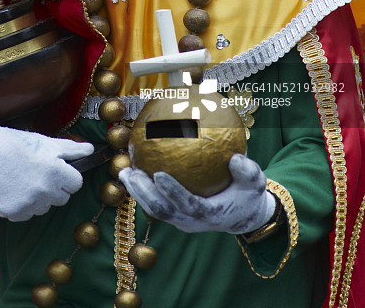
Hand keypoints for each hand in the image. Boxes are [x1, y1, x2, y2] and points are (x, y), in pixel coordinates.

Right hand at [0, 125, 93, 220]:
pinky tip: (14, 189)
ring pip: (45, 207)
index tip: (57, 170)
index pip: (76, 184)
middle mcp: (44, 191)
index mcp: (55, 171)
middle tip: (39, 173)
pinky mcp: (14, 213)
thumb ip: (71, 148)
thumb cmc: (15, 143)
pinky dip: (23, 205)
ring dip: (39, 197)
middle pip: (62, 198)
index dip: (67, 176)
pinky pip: (27, 214)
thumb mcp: (45, 141)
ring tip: (24, 180)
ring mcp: (29, 204)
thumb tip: (91, 150)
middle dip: (55, 188)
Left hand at [119, 154, 275, 234]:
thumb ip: (248, 172)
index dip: (172, 191)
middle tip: (130, 172)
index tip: (158, 173)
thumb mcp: (255, 183)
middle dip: (143, 192)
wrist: (243, 215)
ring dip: (137, 191)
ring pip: (154, 209)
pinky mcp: (176, 215)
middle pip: (161, 210)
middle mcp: (191, 221)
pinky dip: (143, 187)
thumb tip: (236, 157)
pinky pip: (155, 202)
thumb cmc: (248, 194)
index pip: (187, 205)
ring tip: (124, 171)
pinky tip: (134, 167)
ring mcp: (181, 220)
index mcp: (209, 214)